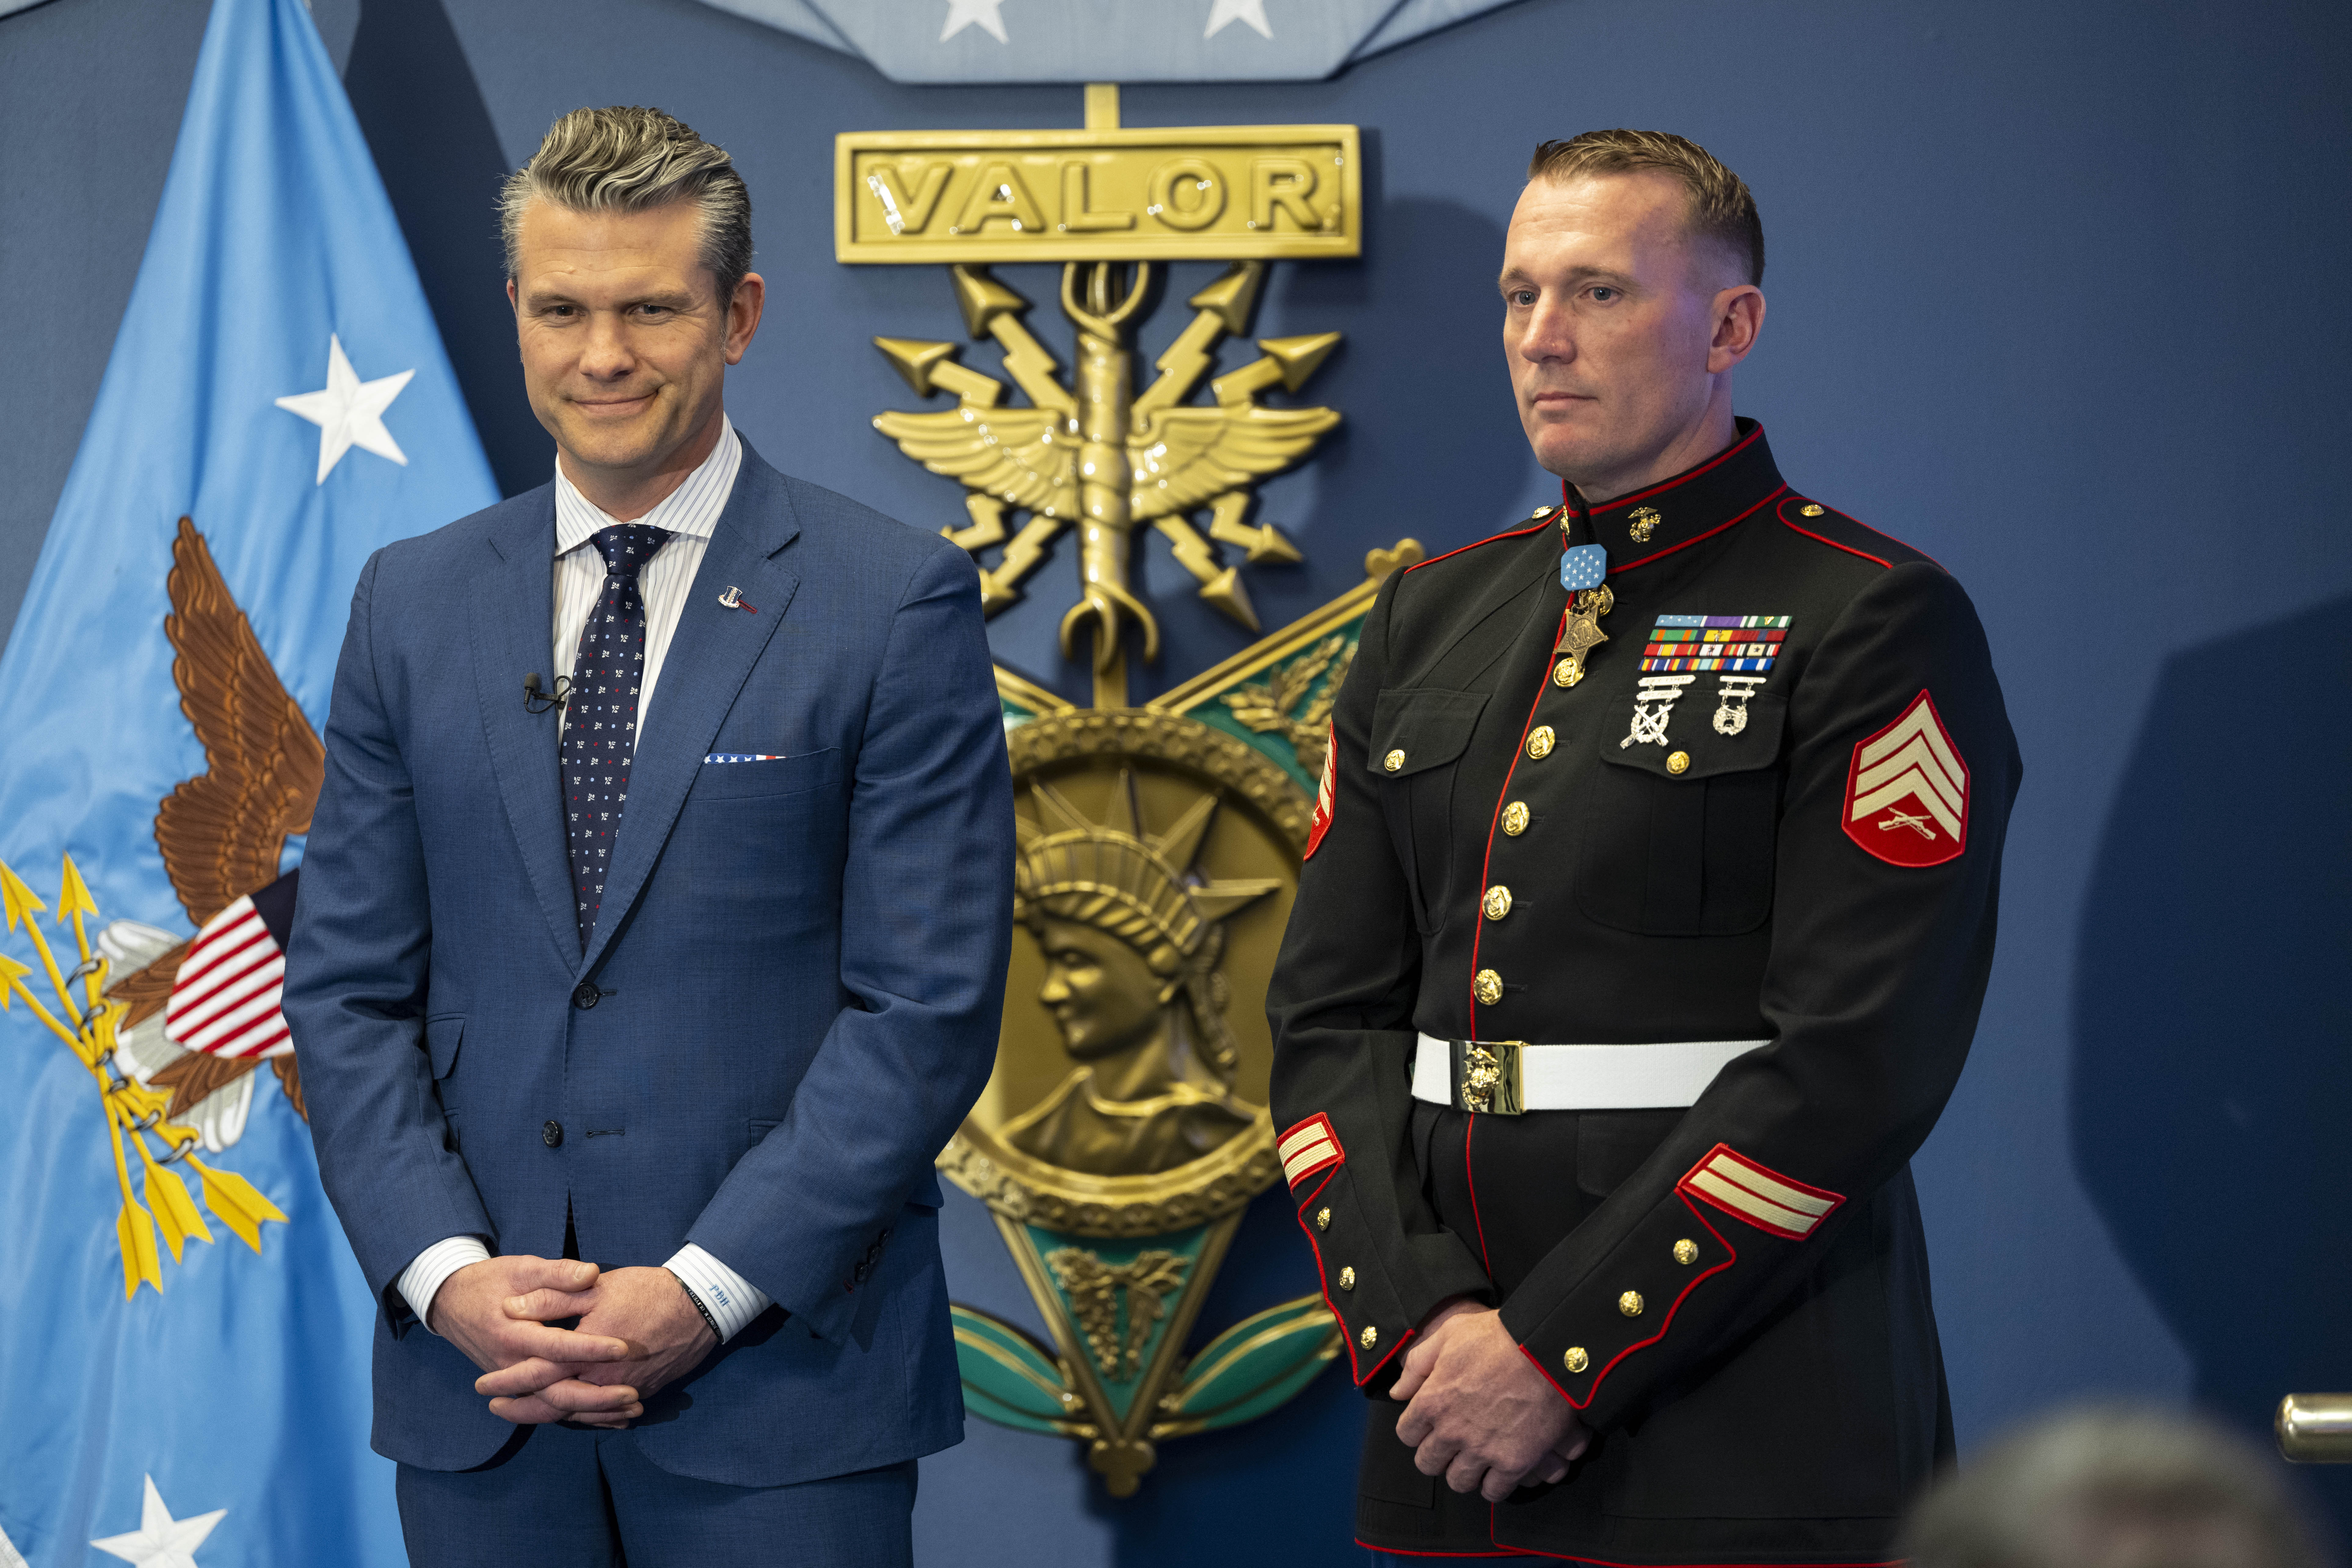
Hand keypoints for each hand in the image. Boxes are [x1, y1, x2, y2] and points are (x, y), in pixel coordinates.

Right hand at [426, 1256, 638, 1424]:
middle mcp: (512, 1365)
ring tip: (632, 1411)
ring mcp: (513, 1379)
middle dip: (595, 1397)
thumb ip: (556, 1274)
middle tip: (633, 1394)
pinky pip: (549, 1406)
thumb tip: (591, 1273)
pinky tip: (611, 1418)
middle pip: (555, 1391)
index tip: (622, 1348)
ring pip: (554, 1406)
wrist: (451, 1302)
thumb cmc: (490, 1282)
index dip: (589, 1349)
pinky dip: (579, 1415)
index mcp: (513, 1334)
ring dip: (592, 1413)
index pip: (556, 1347)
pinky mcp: (518, 1385)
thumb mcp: (521, 1269)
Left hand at [473, 1265, 716, 1428]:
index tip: (482, 1385)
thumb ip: (552, 1298)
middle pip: (552, 1405)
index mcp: (585, 1354)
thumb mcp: (596, 1288)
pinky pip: (605, 1414)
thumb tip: (511, 1308)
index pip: (535, 1375)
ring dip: (549, 1415)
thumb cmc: (646, 1291)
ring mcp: (623, 1390)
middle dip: (521, 1409)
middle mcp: (601, 1380)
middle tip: (496, 1408)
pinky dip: (585, 1417)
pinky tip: (574, 1414)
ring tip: (528, 1411)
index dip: (506, 1382)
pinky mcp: (642, 1391)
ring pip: (578, 1413)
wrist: (700, 1306)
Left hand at [1392, 1302, 1589, 1500]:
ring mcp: (1482, 1450)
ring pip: (1459, 1481)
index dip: (1417, 1429)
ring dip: (1464, 1472)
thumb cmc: (1499, 1336)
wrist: (1546, 1348)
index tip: (1430, 1424)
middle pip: (1428, 1463)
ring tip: (1475, 1460)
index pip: (1407, 1434)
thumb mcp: (1449, 1333)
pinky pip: (1493, 1491)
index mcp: (1432, 1401)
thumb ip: (1419, 1364)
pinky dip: (1493, 1485)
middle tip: (1452, 1444)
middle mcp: (1451, 1431)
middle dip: (1437, 1455)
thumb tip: (1398, 1391)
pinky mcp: (1513, 1462)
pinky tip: (1498, 1472)